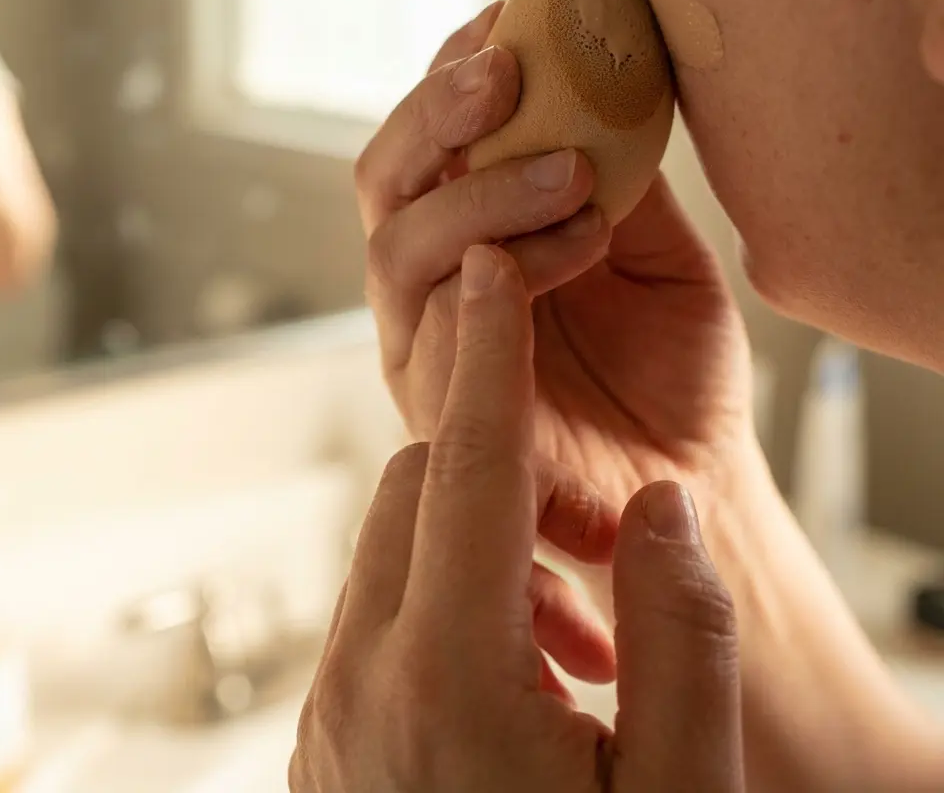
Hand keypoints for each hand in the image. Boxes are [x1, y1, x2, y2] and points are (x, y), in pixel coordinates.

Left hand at [291, 248, 743, 792]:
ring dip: (477, 551)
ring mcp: (327, 719)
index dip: (489, 354)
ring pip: (392, 550)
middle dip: (503, 475)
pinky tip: (519, 685)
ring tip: (572, 650)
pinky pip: (377, 621)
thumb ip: (682, 637)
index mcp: (444, 684)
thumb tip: (660, 508)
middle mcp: (358, 688)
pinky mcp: (327, 744)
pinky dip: (443, 609)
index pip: (470, 468)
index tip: (491, 264)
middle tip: (593, 545)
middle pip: (417, 494)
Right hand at [356, 3, 768, 577]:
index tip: (508, 13)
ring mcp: (426, 351)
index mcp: (467, 238)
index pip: (430, 143)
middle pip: (384, 182)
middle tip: (505, 68)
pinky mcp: (445, 415)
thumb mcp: (655, 248)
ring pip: (400, 249)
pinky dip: (500, 275)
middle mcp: (430, 287)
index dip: (451, 75)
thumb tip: (609, 74)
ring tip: (574, 174)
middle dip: (433, 115)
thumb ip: (618, 176)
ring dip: (479, 193)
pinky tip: (577, 240)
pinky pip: (442, 334)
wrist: (689, 482)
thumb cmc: (670, 367)